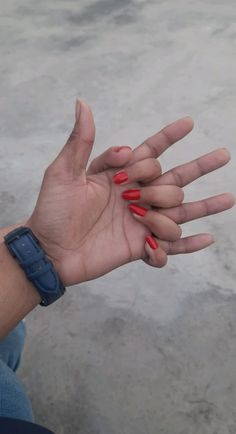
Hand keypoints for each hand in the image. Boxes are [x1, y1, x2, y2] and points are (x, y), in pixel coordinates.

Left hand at [27, 102, 183, 285]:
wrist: (49, 250)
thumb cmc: (52, 210)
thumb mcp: (62, 173)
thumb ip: (80, 141)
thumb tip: (82, 103)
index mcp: (121, 175)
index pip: (153, 152)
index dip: (171, 136)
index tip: (189, 122)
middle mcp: (138, 196)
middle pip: (176, 180)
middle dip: (174, 180)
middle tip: (132, 196)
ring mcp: (142, 222)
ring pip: (179, 212)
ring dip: (167, 214)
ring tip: (138, 218)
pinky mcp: (141, 247)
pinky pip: (173, 246)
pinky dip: (190, 245)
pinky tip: (208, 238)